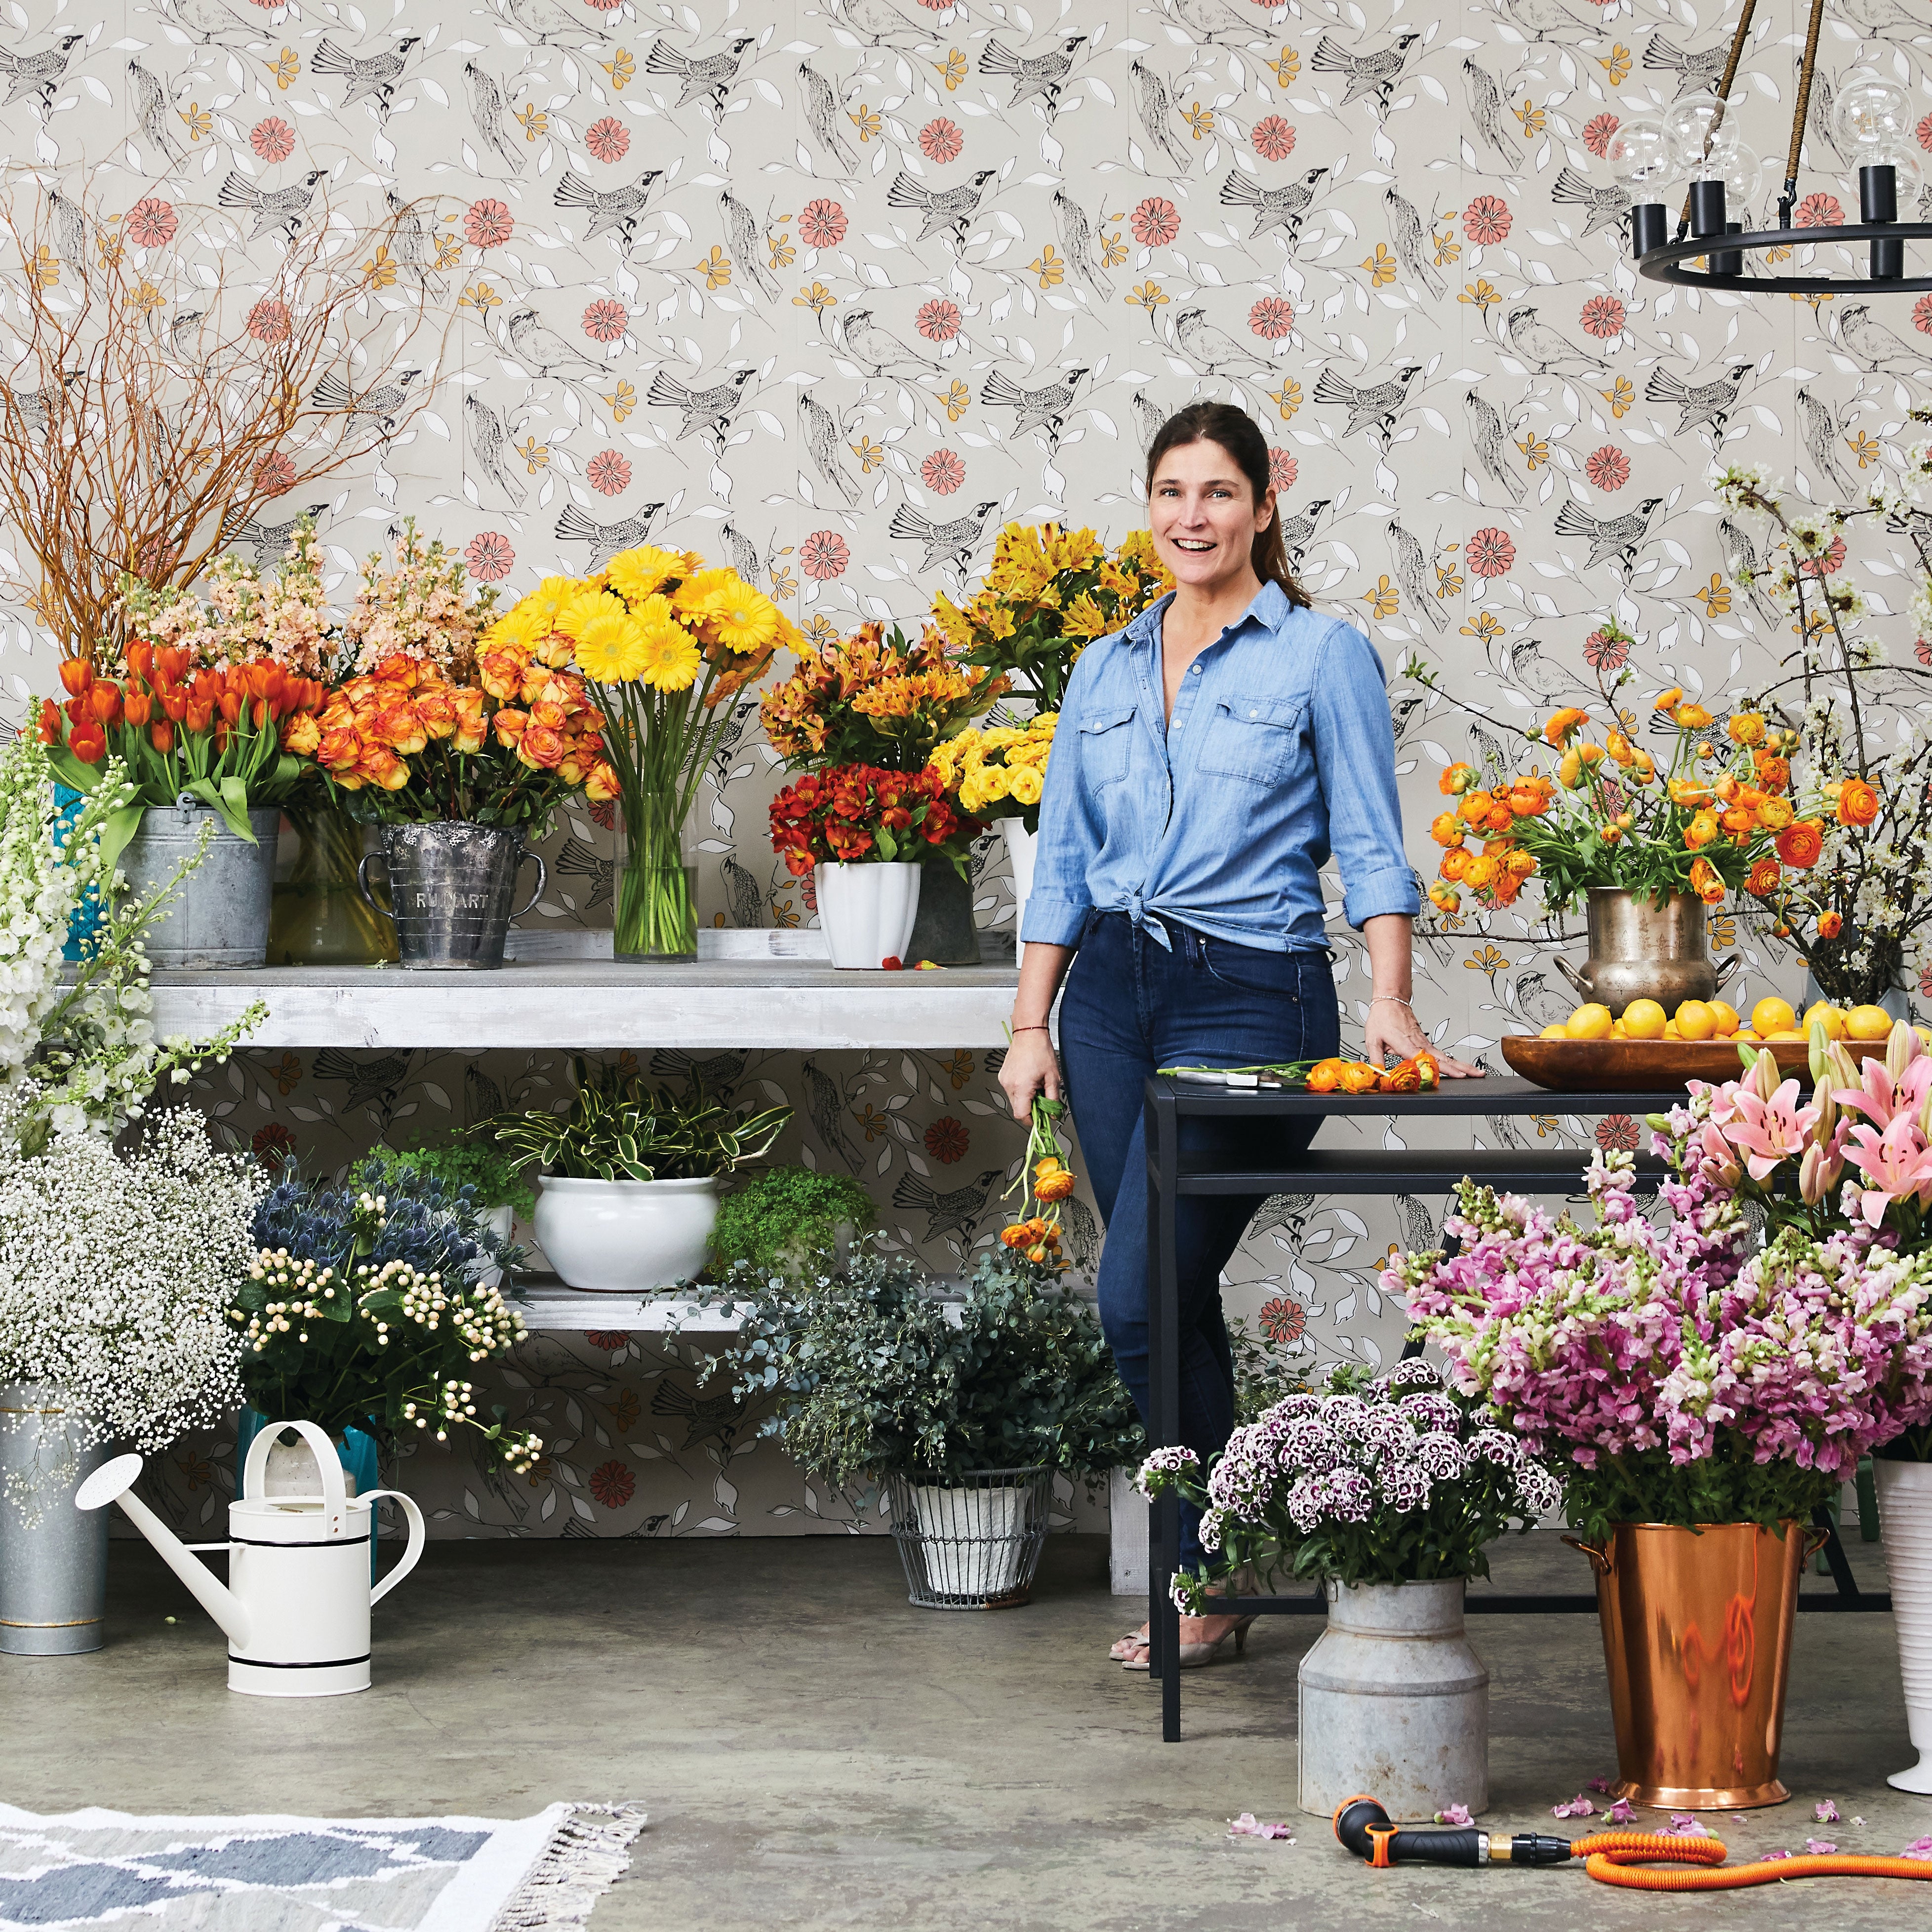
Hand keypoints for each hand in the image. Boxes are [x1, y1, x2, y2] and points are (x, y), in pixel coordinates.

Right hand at [1000, 1028, 1061, 1121]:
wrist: (1028, 1033)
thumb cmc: (1040, 1050)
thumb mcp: (1053, 1077)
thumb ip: (1053, 1099)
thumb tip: (1053, 1112)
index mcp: (1021, 1087)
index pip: (1022, 1115)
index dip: (1032, 1120)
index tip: (1041, 1119)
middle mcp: (1009, 1085)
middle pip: (1018, 1108)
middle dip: (1031, 1108)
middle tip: (1042, 1099)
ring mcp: (1004, 1080)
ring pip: (1014, 1100)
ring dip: (1026, 1098)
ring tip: (1036, 1085)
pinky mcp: (1003, 1076)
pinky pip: (1011, 1090)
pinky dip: (1021, 1090)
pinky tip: (1029, 1080)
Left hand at [1365, 998, 1483, 1078]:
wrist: (1390, 1001)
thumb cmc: (1382, 1018)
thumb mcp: (1373, 1040)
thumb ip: (1376, 1060)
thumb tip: (1377, 1074)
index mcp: (1408, 1046)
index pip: (1430, 1061)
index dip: (1445, 1069)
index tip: (1458, 1075)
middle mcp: (1420, 1045)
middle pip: (1445, 1059)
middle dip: (1463, 1068)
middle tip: (1478, 1075)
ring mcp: (1425, 1043)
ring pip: (1445, 1056)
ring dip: (1461, 1065)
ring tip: (1475, 1072)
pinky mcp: (1425, 1042)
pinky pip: (1440, 1053)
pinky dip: (1451, 1061)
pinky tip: (1458, 1067)